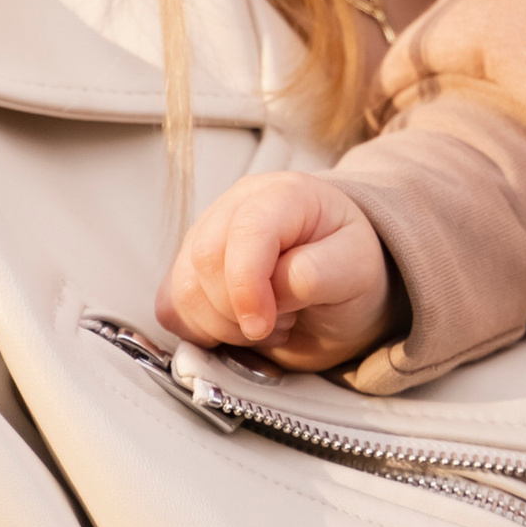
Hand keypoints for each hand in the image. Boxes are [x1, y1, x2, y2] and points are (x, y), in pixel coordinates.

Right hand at [158, 174, 398, 367]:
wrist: (340, 282)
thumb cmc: (349, 268)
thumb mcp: (355, 269)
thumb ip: (316, 274)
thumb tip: (273, 288)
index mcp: (283, 194)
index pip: (246, 231)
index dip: (246, 285)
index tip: (263, 325)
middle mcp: (236, 205)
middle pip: (205, 261)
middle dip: (238, 312)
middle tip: (282, 323)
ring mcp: (205, 235)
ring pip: (182, 289)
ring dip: (223, 326)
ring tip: (268, 322)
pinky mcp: (188, 270)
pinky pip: (171, 308)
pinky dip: (201, 331)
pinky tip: (239, 327)